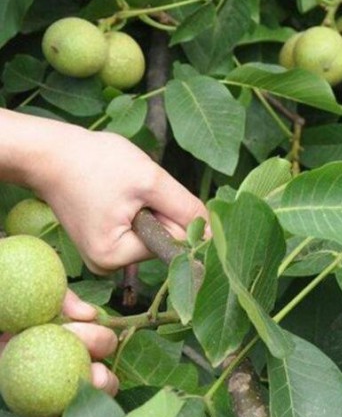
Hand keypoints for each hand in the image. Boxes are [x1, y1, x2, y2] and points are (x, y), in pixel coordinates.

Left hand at [0, 290, 118, 416]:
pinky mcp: (18, 413)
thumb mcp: (30, 296)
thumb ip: (60, 299)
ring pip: (74, 407)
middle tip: (95, 378)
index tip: (80, 330)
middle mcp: (59, 364)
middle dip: (104, 380)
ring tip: (81, 412)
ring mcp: (41, 391)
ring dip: (85, 411)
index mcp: (63, 336)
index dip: (96, 339)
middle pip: (95, 378)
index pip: (95, 341)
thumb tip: (88, 313)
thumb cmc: (6, 303)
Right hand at [28, 126, 207, 274]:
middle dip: (158, 209)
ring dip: (148, 206)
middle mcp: (107, 264)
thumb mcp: (150, 181)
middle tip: (131, 188)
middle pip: (162, 238)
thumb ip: (186, 208)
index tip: (149, 191)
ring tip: (121, 189)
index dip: (171, 213)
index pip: (173, 242)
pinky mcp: (103, 241)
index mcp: (114, 257)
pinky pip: (138, 226)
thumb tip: (214, 235)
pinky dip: (136, 207)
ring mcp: (104, 254)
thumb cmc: (95, 162)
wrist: (51, 152)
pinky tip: (117, 193)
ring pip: (152, 230)